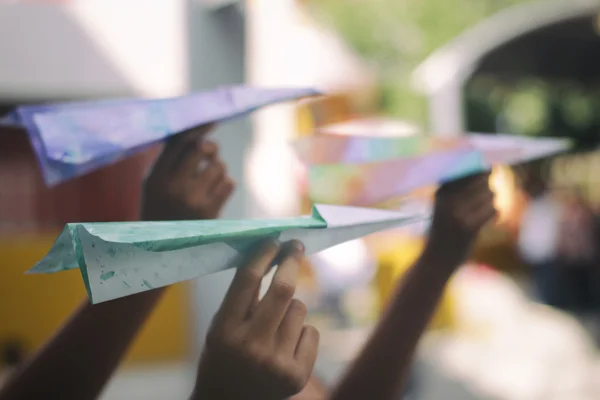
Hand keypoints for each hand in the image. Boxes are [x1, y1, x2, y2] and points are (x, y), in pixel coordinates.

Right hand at [140, 124, 234, 220]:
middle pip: (201, 148)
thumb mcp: (153, 183)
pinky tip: (216, 189)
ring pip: (218, 166)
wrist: (162, 248)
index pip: (179, 143)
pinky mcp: (210, 213)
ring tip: (210, 176)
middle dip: (209, 147)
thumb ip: (169, 158)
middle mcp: (173, 187)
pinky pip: (228, 183)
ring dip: (218, 167)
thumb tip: (197, 131)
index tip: (208, 123)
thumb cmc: (159, 208)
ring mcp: (193, 200)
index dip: (197, 129)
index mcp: (156, 178)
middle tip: (210, 152)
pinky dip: (225, 182)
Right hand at [193, 241, 319, 399]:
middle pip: (283, 290)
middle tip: (296, 246)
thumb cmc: (224, 357)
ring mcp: (276, 364)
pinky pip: (311, 331)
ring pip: (299, 308)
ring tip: (274, 330)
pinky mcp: (297, 376)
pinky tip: (285, 349)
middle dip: (292, 262)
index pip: (247, 281)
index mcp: (224, 332)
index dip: (263, 254)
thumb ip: (242, 299)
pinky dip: (301, 332)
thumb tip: (272, 254)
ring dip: (290, 308)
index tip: (274, 239)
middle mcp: (250, 348)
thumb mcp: (221, 328)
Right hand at [425, 174, 495, 266]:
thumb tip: (488, 170)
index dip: (480, 172)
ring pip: (490, 195)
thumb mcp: (443, 206)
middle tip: (484, 199)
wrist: (436, 260)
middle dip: (487, 188)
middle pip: (481, 180)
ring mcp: (458, 213)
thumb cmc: (443, 230)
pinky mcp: (469, 227)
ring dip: (491, 202)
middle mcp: (448, 200)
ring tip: (482, 213)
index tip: (485, 176)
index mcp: (441, 192)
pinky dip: (494, 214)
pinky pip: (493, 210)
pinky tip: (486, 222)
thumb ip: (460, 188)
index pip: (467, 171)